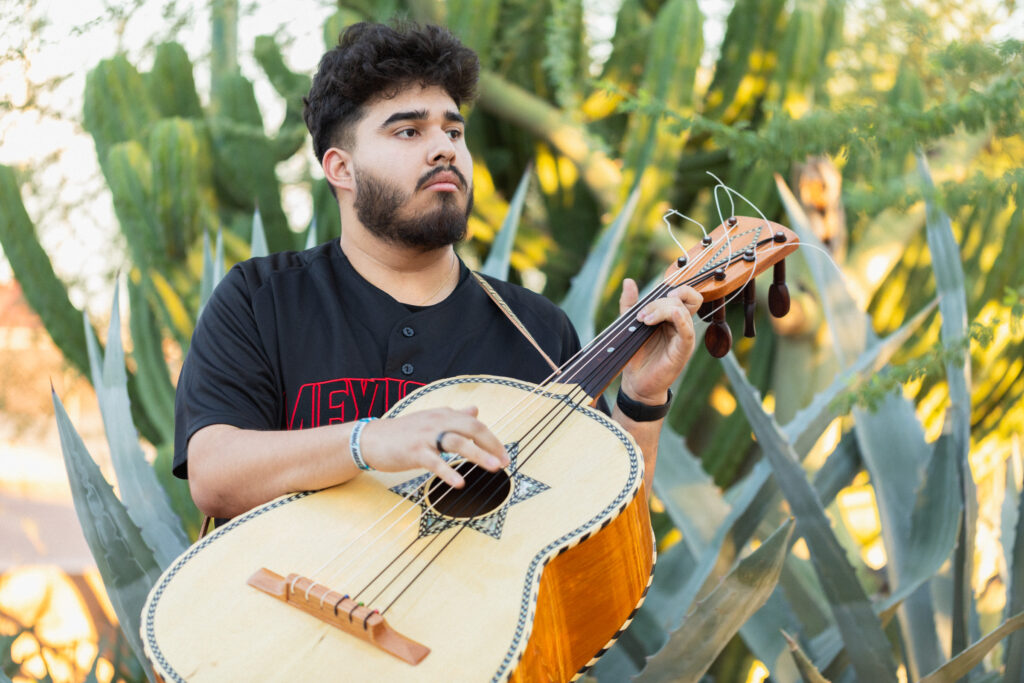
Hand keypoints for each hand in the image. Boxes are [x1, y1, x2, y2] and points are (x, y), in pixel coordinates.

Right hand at [358, 406, 508, 487]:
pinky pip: (435, 462)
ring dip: (478, 455)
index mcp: (443, 415)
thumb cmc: (403, 432)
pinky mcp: (414, 452)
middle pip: (471, 429)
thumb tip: (475, 410)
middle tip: (505, 462)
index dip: (492, 439)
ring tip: (494, 468)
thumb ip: (454, 415)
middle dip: (492, 445)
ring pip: (457, 442)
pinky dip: (449, 472)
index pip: (474, 424)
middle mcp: (437, 422)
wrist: (371, 439)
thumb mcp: (430, 420)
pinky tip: (460, 482)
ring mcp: (425, 436)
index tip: (504, 455)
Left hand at [618, 279, 701, 404]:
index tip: (655, 296)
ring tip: (644, 321)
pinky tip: (672, 315)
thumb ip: (630, 304)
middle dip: (658, 302)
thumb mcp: (630, 324)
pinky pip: (687, 331)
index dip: (676, 288)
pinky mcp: (682, 350)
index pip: (685, 294)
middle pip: (682, 299)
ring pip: (682, 311)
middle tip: (641, 316)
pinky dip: (681, 320)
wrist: (636, 382)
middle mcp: (680, 325)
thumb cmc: (636, 354)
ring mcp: (683, 337)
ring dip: (661, 310)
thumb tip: (628, 281)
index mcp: (671, 317)